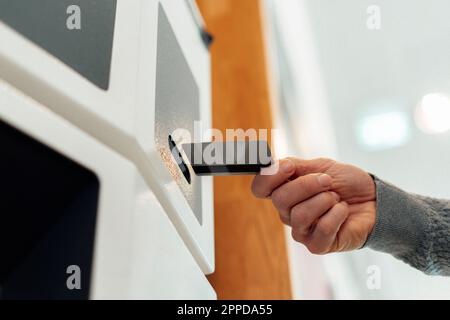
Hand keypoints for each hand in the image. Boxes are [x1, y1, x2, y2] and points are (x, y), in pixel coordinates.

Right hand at [251, 157, 375, 253]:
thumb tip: (272, 165)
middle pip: (280, 199)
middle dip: (307, 185)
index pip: (259, 188)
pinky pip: (321, 229)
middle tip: (327, 181)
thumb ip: (294, 165)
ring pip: (299, 215)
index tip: (290, 167)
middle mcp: (288, 212)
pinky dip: (337, 215)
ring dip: (324, 200)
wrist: (374, 199)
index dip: (269, 177)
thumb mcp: (320, 166)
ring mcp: (301, 230)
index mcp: (284, 191)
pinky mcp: (317, 245)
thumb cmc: (346, 183)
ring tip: (336, 198)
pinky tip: (343, 212)